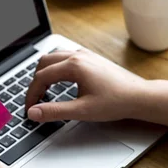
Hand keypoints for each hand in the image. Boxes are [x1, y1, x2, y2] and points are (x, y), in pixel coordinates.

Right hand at [25, 49, 146, 122]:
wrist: (138, 97)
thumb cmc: (115, 102)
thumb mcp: (82, 111)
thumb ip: (55, 111)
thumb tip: (33, 113)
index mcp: (74, 66)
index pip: (41, 77)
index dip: (31, 94)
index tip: (29, 108)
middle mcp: (78, 56)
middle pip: (44, 63)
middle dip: (35, 82)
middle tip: (35, 100)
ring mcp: (85, 54)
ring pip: (53, 57)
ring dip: (44, 72)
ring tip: (43, 91)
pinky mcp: (90, 57)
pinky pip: (64, 56)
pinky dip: (55, 68)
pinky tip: (59, 81)